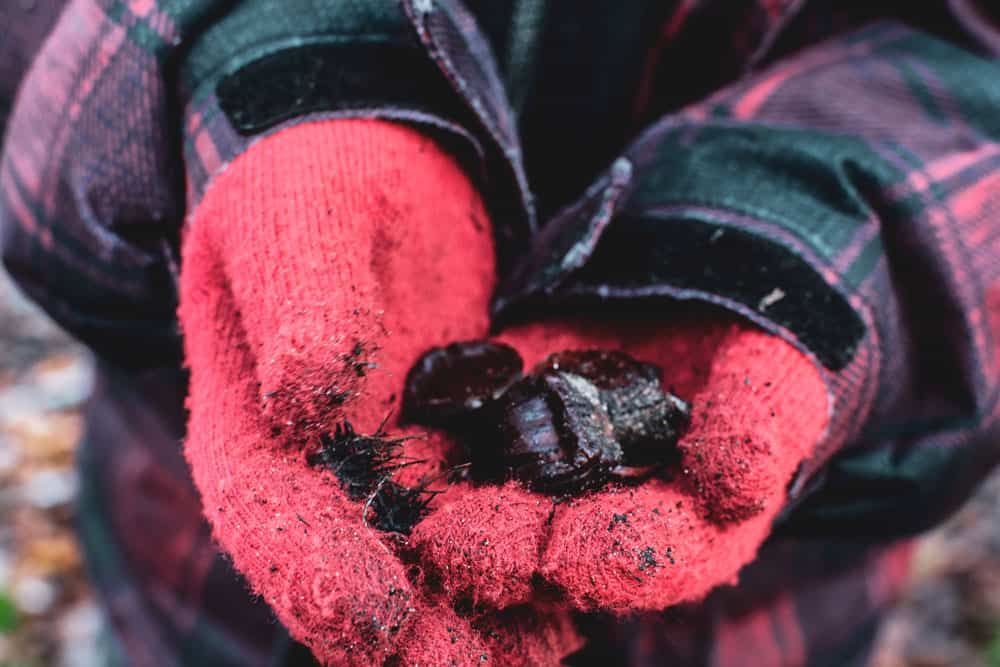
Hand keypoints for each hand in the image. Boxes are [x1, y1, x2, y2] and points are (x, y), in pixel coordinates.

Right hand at [178, 118, 827, 663]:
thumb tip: (307, 399)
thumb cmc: (320, 182)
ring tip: (546, 641)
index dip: (315, 574)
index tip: (373, 622)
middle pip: (360, 572)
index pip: (272, 517)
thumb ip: (302, 305)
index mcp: (257, 427)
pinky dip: (529, 564)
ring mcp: (397, 469)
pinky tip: (575, 591)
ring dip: (483, 617)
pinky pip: (493, 519)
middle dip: (415, 634)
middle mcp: (324, 471)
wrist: (383, 168)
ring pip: (434, 567)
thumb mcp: (299, 218)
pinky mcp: (464, 450)